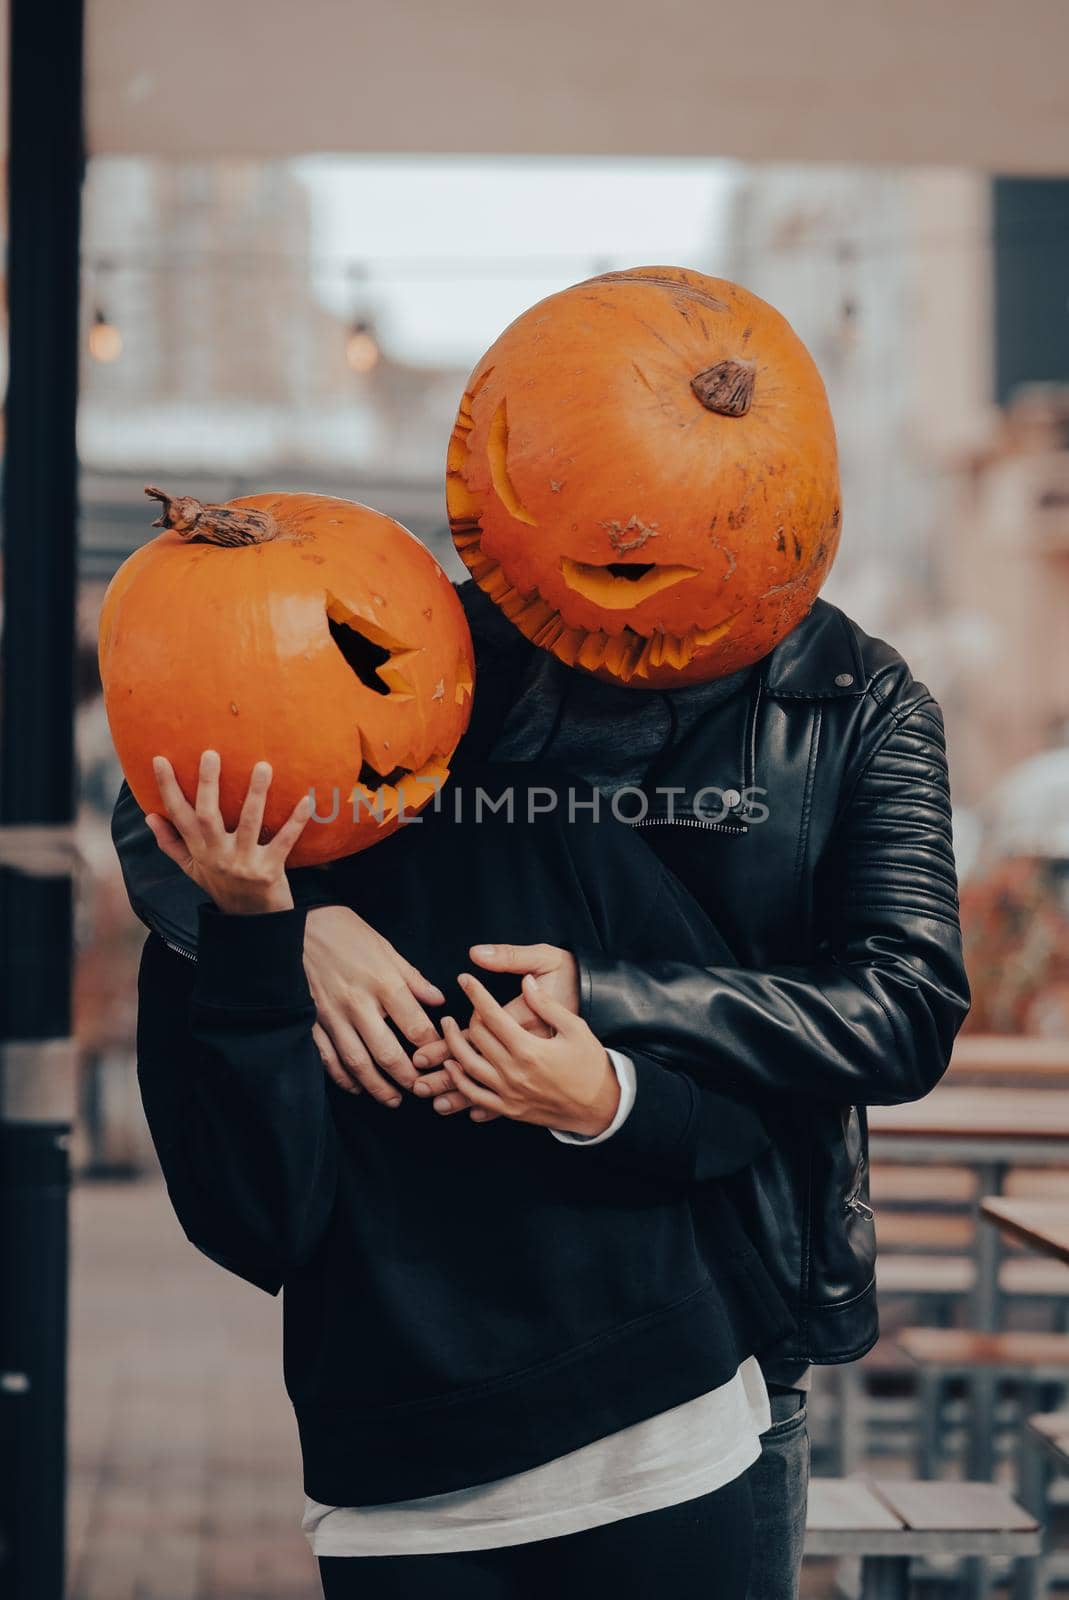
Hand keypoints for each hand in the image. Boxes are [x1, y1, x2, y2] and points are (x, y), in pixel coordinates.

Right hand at [146, 750, 309, 915]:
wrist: (251, 922)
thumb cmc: (222, 887)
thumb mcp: (192, 868)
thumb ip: (171, 843)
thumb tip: (149, 816)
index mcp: (199, 851)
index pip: (177, 816)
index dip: (167, 789)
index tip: (160, 760)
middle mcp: (218, 855)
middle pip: (207, 816)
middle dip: (207, 785)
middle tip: (210, 754)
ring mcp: (244, 863)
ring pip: (249, 824)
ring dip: (256, 794)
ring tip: (263, 766)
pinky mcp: (270, 871)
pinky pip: (284, 842)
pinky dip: (295, 822)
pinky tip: (305, 801)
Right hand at [302, 905, 446, 1106]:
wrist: (297, 927)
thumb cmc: (346, 933)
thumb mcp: (386, 948)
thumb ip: (413, 978)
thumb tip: (438, 1000)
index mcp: (383, 982)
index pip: (415, 1026)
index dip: (431, 1048)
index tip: (441, 1058)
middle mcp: (358, 1003)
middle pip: (388, 1053)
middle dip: (407, 1078)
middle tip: (421, 1090)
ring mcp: (332, 1016)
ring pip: (358, 1063)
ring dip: (378, 1087)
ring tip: (393, 1099)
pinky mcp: (310, 1022)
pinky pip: (328, 1059)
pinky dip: (344, 1078)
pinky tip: (357, 1087)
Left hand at [412, 943, 578, 1117]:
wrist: (601, 1106)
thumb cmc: (590, 1064)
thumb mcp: (576, 1028)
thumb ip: (547, 1005)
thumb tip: (525, 982)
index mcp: (529, 1049)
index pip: (491, 1015)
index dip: (475, 993)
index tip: (464, 979)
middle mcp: (514, 1072)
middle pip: (475, 1039)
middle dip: (463, 1016)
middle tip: (461, 1002)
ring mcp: (509, 1094)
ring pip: (467, 1068)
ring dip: (451, 1046)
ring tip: (446, 1028)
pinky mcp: (509, 1110)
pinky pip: (475, 1096)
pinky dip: (459, 1081)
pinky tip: (453, 1066)